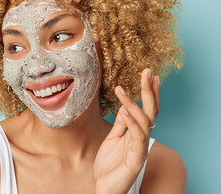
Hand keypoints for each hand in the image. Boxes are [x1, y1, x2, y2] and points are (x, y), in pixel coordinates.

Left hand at [94, 68, 159, 193]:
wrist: (104, 187)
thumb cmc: (109, 164)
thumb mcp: (112, 139)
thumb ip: (120, 124)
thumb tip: (124, 107)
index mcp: (136, 133)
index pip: (146, 110)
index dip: (149, 93)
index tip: (149, 75)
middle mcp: (142, 139)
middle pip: (150, 112)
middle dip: (149, 91)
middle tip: (147, 72)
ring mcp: (140, 149)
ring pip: (144, 122)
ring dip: (134, 104)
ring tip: (122, 90)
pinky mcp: (136, 159)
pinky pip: (137, 138)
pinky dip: (132, 123)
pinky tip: (125, 111)